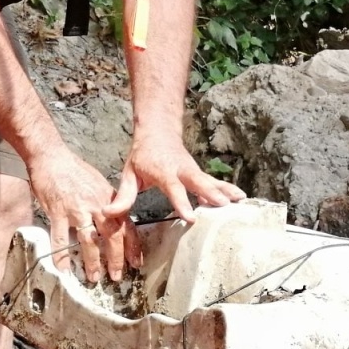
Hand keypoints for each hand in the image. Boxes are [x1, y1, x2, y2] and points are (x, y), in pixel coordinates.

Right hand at [28, 144, 131, 283]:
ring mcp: (77, 208)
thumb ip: (106, 203)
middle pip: (112, 236)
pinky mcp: (58, 211)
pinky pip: (60, 237)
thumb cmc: (73, 170)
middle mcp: (97, 205)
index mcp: (108, 199)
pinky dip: (62, 255)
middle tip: (117, 276)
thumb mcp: (98, 184)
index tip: (136, 262)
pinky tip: (63, 268)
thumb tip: (113, 220)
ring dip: (92, 261)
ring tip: (93, 277)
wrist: (52, 157)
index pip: (126, 225)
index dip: (132, 246)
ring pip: (89, 240)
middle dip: (116, 259)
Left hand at [105, 131, 243, 229]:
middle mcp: (181, 170)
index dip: (181, 202)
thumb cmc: (142, 157)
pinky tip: (241, 199)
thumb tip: (108, 212)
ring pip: (210, 180)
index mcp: (163, 172)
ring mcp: (193, 170)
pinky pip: (214, 182)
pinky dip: (227, 189)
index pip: (173, 188)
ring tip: (240, 201)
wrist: (158, 132)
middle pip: (198, 181)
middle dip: (211, 193)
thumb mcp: (129, 174)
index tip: (191, 216)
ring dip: (225, 190)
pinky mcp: (199, 173)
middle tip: (223, 206)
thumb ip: (123, 196)